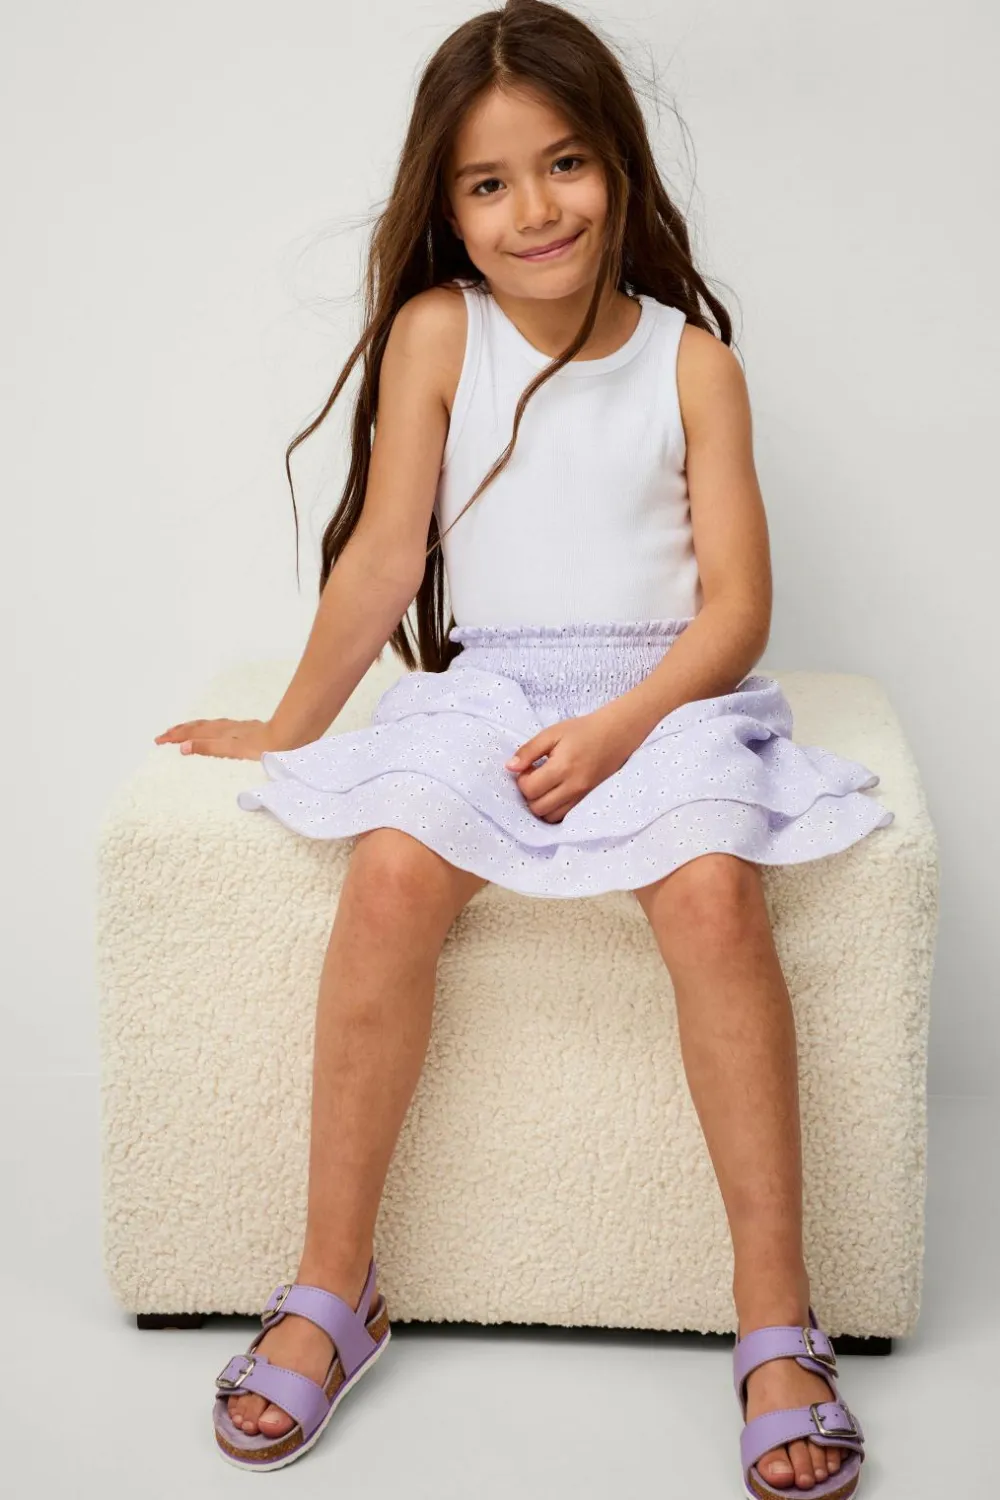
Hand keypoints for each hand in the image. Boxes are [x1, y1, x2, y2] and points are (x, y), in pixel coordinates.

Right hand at [154, 717, 275, 759]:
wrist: (291, 738)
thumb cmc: (263, 748)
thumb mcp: (233, 750)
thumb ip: (208, 748)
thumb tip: (182, 747)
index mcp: (222, 734)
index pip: (193, 734)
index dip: (175, 736)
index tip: (158, 741)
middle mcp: (227, 729)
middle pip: (199, 727)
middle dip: (179, 731)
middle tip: (163, 736)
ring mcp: (238, 729)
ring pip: (210, 726)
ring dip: (193, 728)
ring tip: (182, 731)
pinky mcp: (249, 730)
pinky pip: (221, 728)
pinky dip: (210, 729)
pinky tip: (216, 731)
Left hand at [504, 707, 641, 822]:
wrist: (616, 735)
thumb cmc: (582, 730)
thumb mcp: (552, 733)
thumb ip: (528, 751)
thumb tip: (510, 768)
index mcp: (563, 767)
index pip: (529, 789)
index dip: (522, 779)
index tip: (529, 767)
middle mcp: (573, 787)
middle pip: (537, 807)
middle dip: (529, 794)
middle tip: (535, 777)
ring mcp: (582, 797)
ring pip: (550, 817)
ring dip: (540, 804)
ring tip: (545, 786)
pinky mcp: (588, 801)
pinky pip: (564, 817)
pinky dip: (554, 809)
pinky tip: (555, 793)